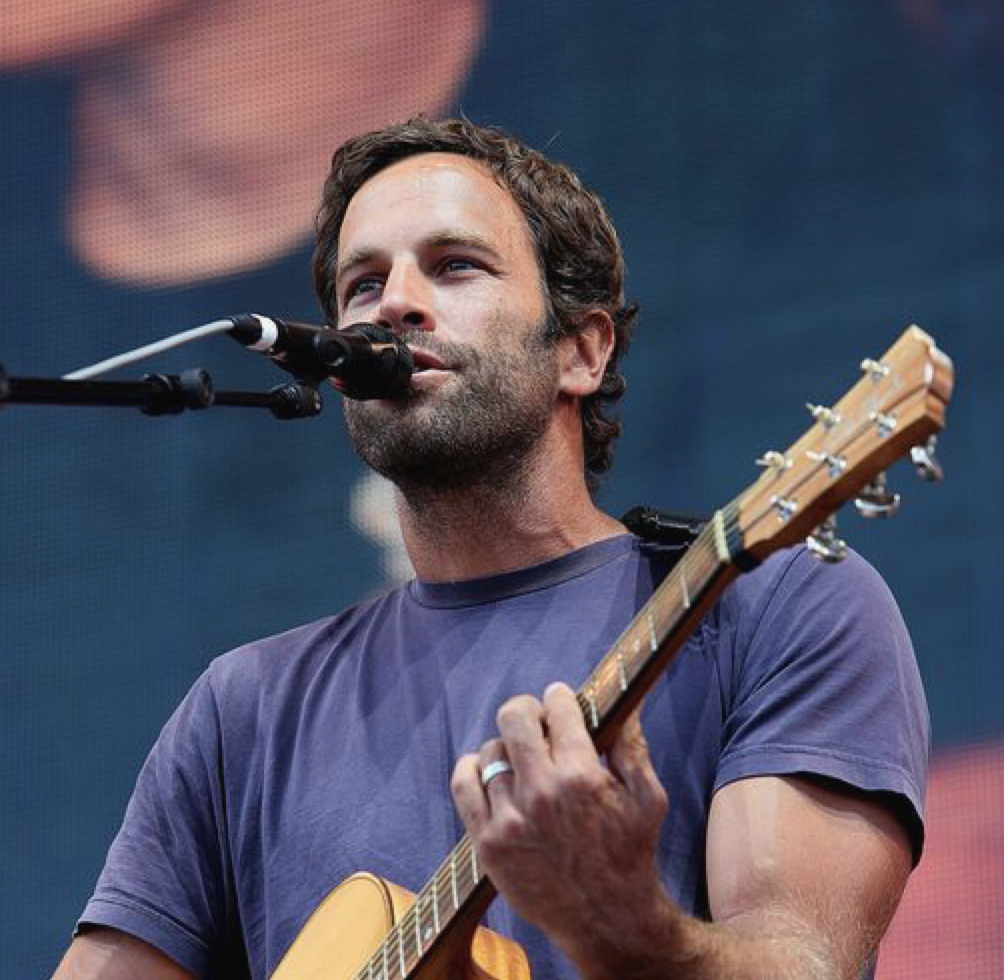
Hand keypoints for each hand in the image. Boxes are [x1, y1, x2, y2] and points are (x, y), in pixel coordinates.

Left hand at [451, 682, 673, 973]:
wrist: (607, 921)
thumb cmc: (632, 855)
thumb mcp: (649, 798)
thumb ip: (634, 746)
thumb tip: (628, 704)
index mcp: (582, 777)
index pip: (558, 709)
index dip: (559, 697)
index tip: (559, 699)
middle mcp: (542, 794)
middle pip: (514, 718)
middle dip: (527, 709)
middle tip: (536, 719)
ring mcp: (511, 819)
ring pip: (491, 751)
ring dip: (506, 747)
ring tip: (521, 759)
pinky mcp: (488, 843)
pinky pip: (463, 784)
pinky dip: (471, 768)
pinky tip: (488, 770)